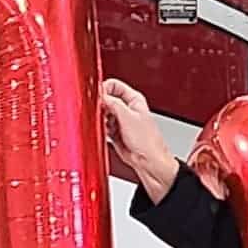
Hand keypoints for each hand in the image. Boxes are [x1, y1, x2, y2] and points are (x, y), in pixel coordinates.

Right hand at [100, 78, 181, 202]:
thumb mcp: (128, 117)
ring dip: (102, 120)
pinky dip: (103, 130)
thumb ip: (113, 103)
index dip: (105, 89)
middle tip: (103, 114)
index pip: (114, 85)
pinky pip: (103, 127)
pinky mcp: (115, 133)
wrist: (149, 162)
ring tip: (110, 127)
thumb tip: (100, 95)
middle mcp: (128, 109)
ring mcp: (121, 121)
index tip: (98, 97)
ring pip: (103, 114)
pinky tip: (109, 134)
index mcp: (135, 100)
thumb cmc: (148, 142)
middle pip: (106, 100)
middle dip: (102, 107)